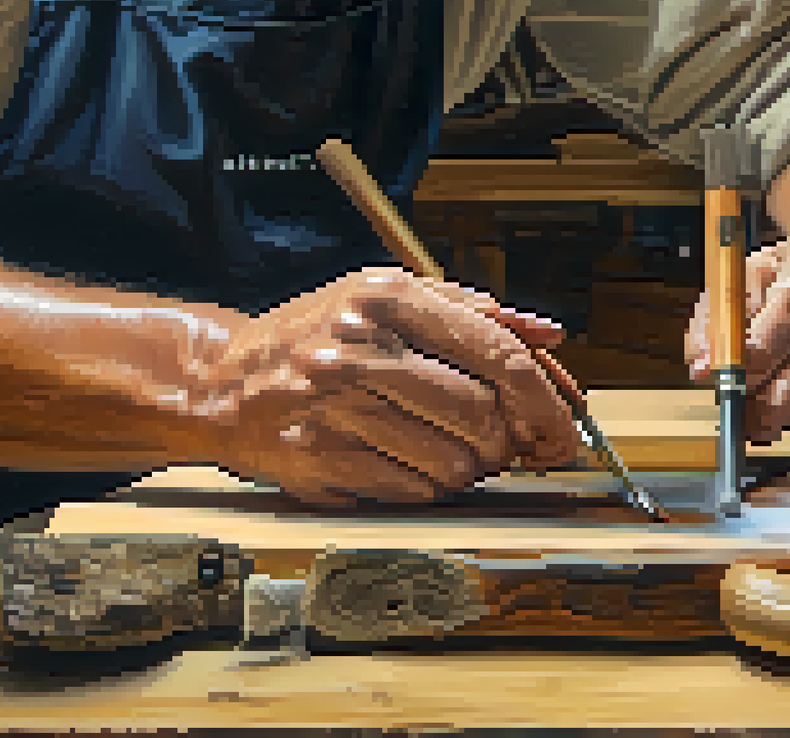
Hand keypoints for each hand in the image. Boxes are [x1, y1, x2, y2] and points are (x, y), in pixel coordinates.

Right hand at [195, 268, 577, 505]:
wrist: (224, 381)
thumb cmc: (319, 336)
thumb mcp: (390, 299)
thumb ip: (474, 314)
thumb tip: (551, 335)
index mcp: (390, 300)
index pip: (498, 354)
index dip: (547, 399)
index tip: (565, 427)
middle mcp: (361, 350)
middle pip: (483, 416)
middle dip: (510, 442)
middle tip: (507, 446)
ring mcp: (337, 409)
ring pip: (454, 463)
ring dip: (471, 468)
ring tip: (451, 450)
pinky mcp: (321, 461)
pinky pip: (414, 491)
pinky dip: (429, 486)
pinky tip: (410, 462)